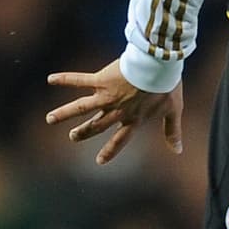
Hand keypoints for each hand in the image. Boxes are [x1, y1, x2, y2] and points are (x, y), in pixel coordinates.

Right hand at [46, 58, 183, 164]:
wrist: (158, 67)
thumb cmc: (167, 87)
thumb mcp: (174, 111)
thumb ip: (173, 131)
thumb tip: (178, 151)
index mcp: (134, 119)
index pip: (120, 140)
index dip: (110, 151)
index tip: (100, 161)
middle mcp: (117, 111)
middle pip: (96, 125)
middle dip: (84, 132)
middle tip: (73, 137)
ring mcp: (106, 96)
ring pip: (81, 108)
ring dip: (65, 113)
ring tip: (50, 119)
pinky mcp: (101, 80)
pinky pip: (79, 80)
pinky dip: (65, 79)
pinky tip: (51, 79)